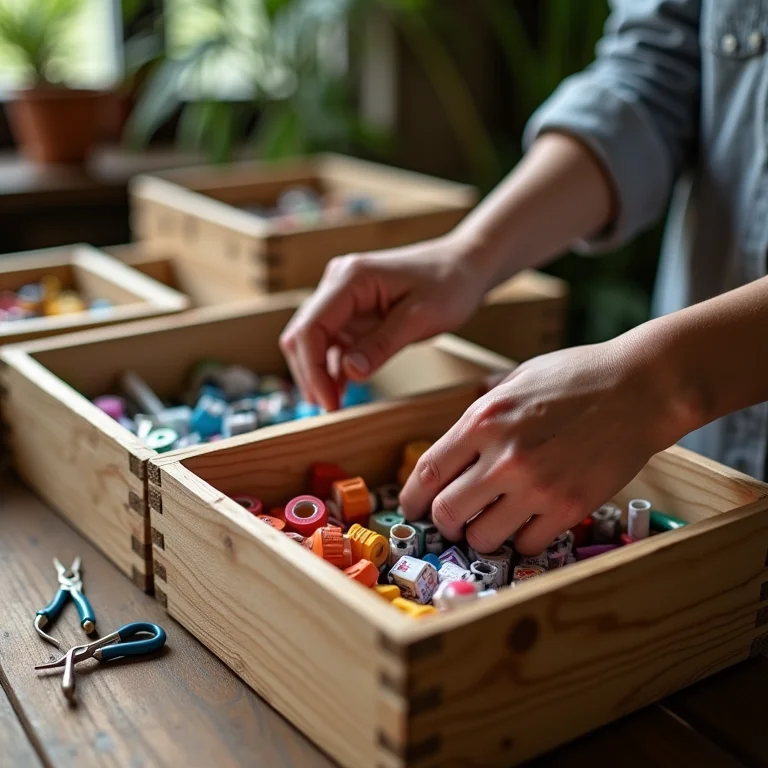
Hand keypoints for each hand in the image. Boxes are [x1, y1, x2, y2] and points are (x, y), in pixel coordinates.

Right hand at [279, 233, 493, 410]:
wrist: (463, 266)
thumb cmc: (448, 284)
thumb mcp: (421, 318)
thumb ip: (383, 344)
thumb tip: (349, 372)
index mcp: (351, 278)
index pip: (311, 327)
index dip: (312, 369)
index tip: (329, 403)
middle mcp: (337, 283)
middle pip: (302, 334)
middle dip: (310, 374)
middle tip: (330, 409)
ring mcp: (341, 297)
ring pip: (311, 340)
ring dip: (316, 372)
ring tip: (333, 405)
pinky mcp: (351, 311)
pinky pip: (330, 342)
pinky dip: (330, 366)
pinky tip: (340, 391)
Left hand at [399, 336, 687, 555]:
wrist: (641, 388)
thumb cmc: (578, 376)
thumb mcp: (516, 378)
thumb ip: (481, 410)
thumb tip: (457, 439)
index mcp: (483, 420)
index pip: (428, 472)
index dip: (412, 497)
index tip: (411, 507)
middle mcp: (504, 457)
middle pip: (447, 512)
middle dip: (444, 521)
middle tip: (453, 519)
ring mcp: (537, 486)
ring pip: (483, 537)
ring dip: (482, 534)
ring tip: (493, 521)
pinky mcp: (569, 507)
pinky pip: (528, 544)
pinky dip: (522, 539)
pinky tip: (529, 522)